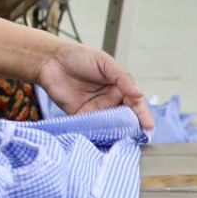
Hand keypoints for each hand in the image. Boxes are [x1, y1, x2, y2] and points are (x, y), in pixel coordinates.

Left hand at [35, 42, 153, 130]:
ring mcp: (95, 109)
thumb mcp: (103, 62)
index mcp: (119, 87)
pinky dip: (97, 134)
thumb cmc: (77, 56)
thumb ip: (121, 77)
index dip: (142, 114)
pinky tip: (103, 140)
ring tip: (122, 141)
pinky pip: (91, 128)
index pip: (135, 103)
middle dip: (132, 128)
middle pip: (125, 117)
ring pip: (110, 125)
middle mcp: (110, 100)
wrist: (49, 60)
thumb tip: (138, 93)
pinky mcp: (80, 116)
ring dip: (116, 133)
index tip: (148, 126)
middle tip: (137, 137)